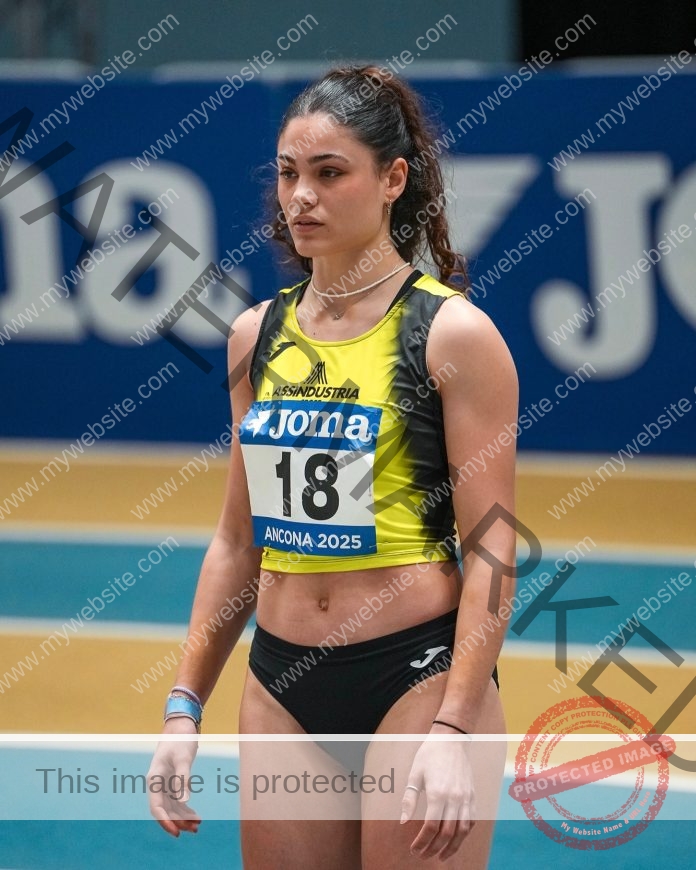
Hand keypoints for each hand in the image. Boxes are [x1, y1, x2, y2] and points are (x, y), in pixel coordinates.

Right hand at [147, 716, 201, 836]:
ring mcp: (164, 784)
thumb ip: (183, 779)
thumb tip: (184, 801)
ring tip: (198, 826)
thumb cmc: (180, 740)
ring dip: (183, 818)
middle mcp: (157, 784)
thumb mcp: (183, 758)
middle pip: (165, 810)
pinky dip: (186, 809)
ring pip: (172, 807)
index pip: (156, 807)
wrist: (181, 727)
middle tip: (195, 829)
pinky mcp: (173, 782)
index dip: (166, 821)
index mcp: (154, 779)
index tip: (177, 832)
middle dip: (178, 822)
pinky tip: (196, 816)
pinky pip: (177, 801)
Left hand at [400, 726, 475, 860]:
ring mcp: (466, 798)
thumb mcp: (414, 774)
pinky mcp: (473, 796)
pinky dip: (464, 835)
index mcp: (438, 793)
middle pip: (447, 833)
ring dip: (451, 848)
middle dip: (434, 849)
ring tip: (440, 856)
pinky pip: (471, 821)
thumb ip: (409, 799)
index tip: (414, 850)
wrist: (451, 739)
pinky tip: (455, 840)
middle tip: (423, 856)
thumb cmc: (429, 755)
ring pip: (462, 832)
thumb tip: (402, 822)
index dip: (422, 842)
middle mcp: (454, 798)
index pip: (431, 827)